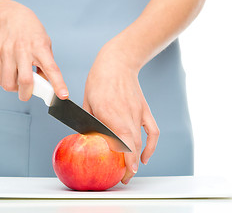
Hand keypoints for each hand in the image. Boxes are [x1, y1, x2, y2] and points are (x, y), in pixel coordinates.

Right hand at [0, 3, 67, 100]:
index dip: (58, 84)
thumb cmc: (32, 34)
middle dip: (27, 94)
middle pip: (25, 81)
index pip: (51, 69)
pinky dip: (6, 81)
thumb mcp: (46, 46)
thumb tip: (45, 87)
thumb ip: (46, 66)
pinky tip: (11, 72)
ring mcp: (7, 51)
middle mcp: (23, 49)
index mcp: (40, 47)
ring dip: (15, 88)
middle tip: (29, 92)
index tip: (63, 95)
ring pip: (8, 83)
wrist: (12, 17)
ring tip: (18, 80)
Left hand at [83, 34, 159, 184]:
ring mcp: (138, 114)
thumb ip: (89, 123)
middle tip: (123, 177)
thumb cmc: (99, 80)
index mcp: (110, 115)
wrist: (117, 63)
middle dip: (130, 167)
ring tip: (132, 170)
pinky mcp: (144, 110)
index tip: (122, 174)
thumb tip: (88, 139)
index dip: (125, 162)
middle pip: (132, 148)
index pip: (121, 145)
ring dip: (138, 159)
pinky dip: (151, 146)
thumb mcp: (87, 102)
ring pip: (141, 142)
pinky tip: (146, 155)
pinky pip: (152, 131)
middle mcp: (127, 117)